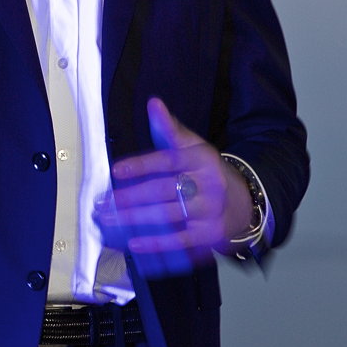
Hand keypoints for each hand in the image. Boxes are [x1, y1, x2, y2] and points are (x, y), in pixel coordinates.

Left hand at [93, 97, 253, 276]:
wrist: (243, 200)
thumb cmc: (205, 170)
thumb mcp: (192, 145)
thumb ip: (169, 128)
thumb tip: (153, 103)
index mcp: (200, 159)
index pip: (167, 161)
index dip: (141, 165)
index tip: (116, 171)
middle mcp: (207, 185)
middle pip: (163, 191)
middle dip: (130, 198)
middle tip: (103, 203)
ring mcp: (209, 211)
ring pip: (167, 216)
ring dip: (135, 220)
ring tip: (108, 220)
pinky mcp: (208, 234)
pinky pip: (179, 240)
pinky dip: (156, 244)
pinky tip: (134, 243)